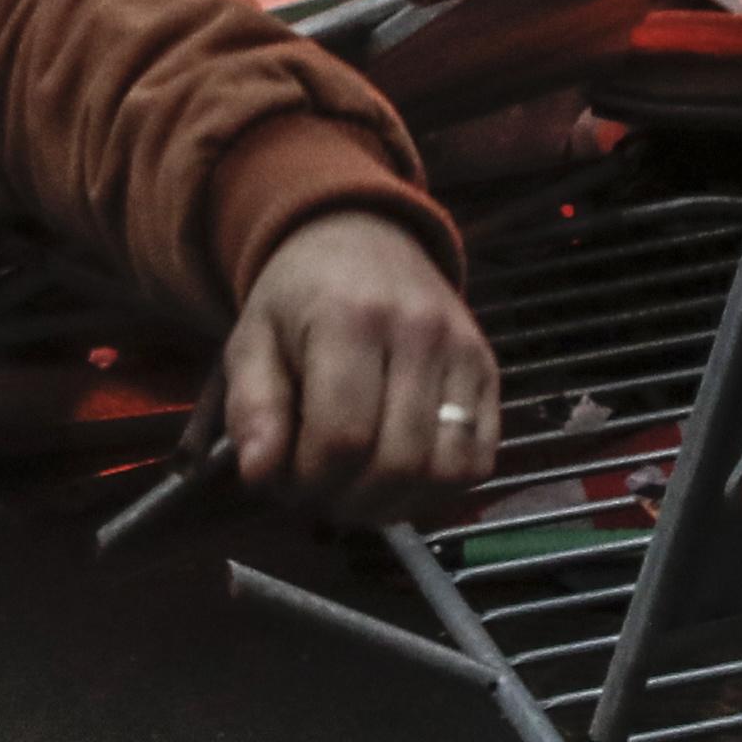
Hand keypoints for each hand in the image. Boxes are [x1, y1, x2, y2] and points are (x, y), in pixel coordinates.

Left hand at [217, 210, 495, 524]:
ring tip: (358, 490)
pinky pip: (478, 459)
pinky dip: (439, 487)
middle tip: (318, 493)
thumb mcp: (251, 340)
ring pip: (445, 470)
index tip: (284, 482)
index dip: (309, 481)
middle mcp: (419, 331)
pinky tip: (399, 476)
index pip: (342, 436)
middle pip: (398, 462)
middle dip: (349, 500)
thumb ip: (252, 406)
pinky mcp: (490, 371)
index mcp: (349, 318)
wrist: (365, 239)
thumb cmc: (299, 298)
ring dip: (397, 503)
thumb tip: (259, 473)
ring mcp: (463, 352)